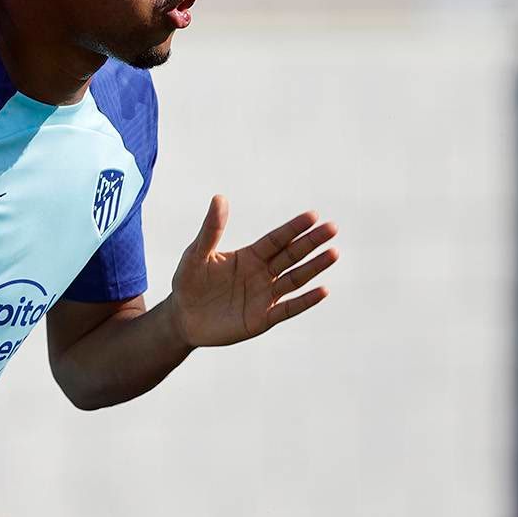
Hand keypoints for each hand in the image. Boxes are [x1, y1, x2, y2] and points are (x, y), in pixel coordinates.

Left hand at [170, 195, 338, 347]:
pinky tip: (323, 290)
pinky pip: (287, 308)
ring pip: (294, 279)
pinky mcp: (262, 319)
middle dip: (311, 242)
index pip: (276, 239)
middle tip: (332, 228)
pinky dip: (305, 301)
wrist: (183, 318)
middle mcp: (262, 274)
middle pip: (291, 256)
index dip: (293, 228)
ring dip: (314, 267)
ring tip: (334, 253)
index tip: (313, 215)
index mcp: (250, 256)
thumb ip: (211, 229)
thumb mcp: (197, 254)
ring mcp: (264, 296)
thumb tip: (219, 198)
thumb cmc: (189, 282)